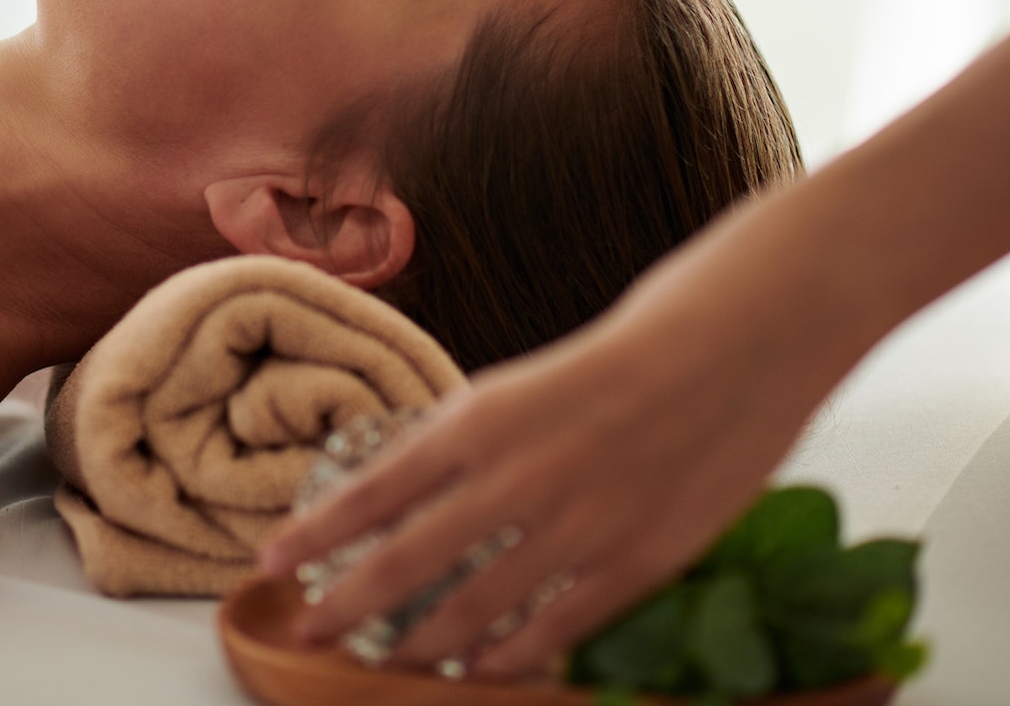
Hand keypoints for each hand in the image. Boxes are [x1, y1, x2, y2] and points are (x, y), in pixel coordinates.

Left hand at [258, 228, 855, 680]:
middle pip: (407, 561)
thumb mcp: (527, 381)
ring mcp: (578, 525)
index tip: (270, 561)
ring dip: (420, 642)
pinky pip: (557, 625)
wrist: (738, 338)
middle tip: (304, 629)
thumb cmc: (630, 347)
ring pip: (475, 608)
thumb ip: (474, 439)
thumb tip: (412, 482)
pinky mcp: (639, 558)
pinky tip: (479, 671)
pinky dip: (510, 654)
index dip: (317, 533)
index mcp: (482, 418)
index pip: (373, 489)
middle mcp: (517, 476)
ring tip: (383, 661)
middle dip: (344, 603)